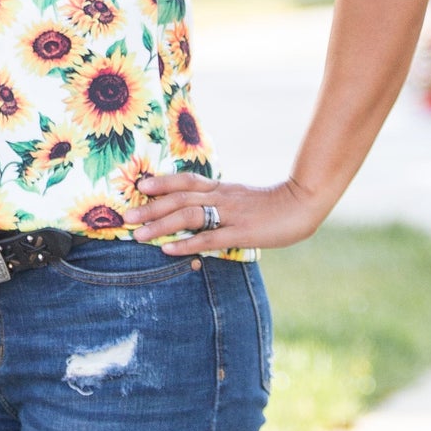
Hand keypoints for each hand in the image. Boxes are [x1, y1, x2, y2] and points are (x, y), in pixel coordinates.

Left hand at [126, 173, 321, 254]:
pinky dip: (186, 243)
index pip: (187, 180)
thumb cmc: (275, 206)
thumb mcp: (244, 199)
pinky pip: (209, 237)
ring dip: (161, 225)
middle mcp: (222, 197)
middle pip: (180, 197)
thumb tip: (201, 213)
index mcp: (223, 189)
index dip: (162, 182)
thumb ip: (223, 203)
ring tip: (138, 235)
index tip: (139, 186)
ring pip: (189, 215)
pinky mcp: (242, 232)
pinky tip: (169, 250)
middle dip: (151, 207)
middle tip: (126, 216)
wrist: (304, 204)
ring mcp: (231, 214)